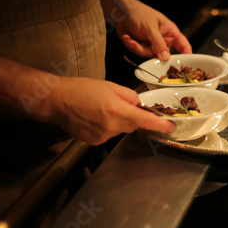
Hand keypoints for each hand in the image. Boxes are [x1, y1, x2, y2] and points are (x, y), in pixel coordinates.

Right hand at [46, 77, 175, 144]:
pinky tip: (94, 118)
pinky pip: (109, 134)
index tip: (171, 128)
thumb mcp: (110, 86)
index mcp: (117, 109)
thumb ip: (129, 96)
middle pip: (133, 125)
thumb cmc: (80, 89)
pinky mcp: (94, 141)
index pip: (145, 121)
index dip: (160, 125)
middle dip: (131, 116)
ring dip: (117, 121)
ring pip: (121, 130)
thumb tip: (139, 105)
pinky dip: (107, 127)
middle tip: (117, 104)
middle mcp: (111, 126)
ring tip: (100, 109)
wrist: (56, 101)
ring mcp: (102, 136)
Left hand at [115, 0, 191, 60]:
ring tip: (131, 40)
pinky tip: (127, 38)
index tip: (184, 67)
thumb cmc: (139, 13)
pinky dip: (132, 46)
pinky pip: (139, 53)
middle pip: (165, 56)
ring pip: (150, 56)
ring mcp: (152, 45)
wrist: (120, 12)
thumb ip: (159, 44)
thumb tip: (166, 58)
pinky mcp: (142, 47)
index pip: (183, 46)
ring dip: (139, 48)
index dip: (186, 56)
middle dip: (155, 56)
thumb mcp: (151, 28)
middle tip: (148, 52)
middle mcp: (163, 40)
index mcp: (170, 32)